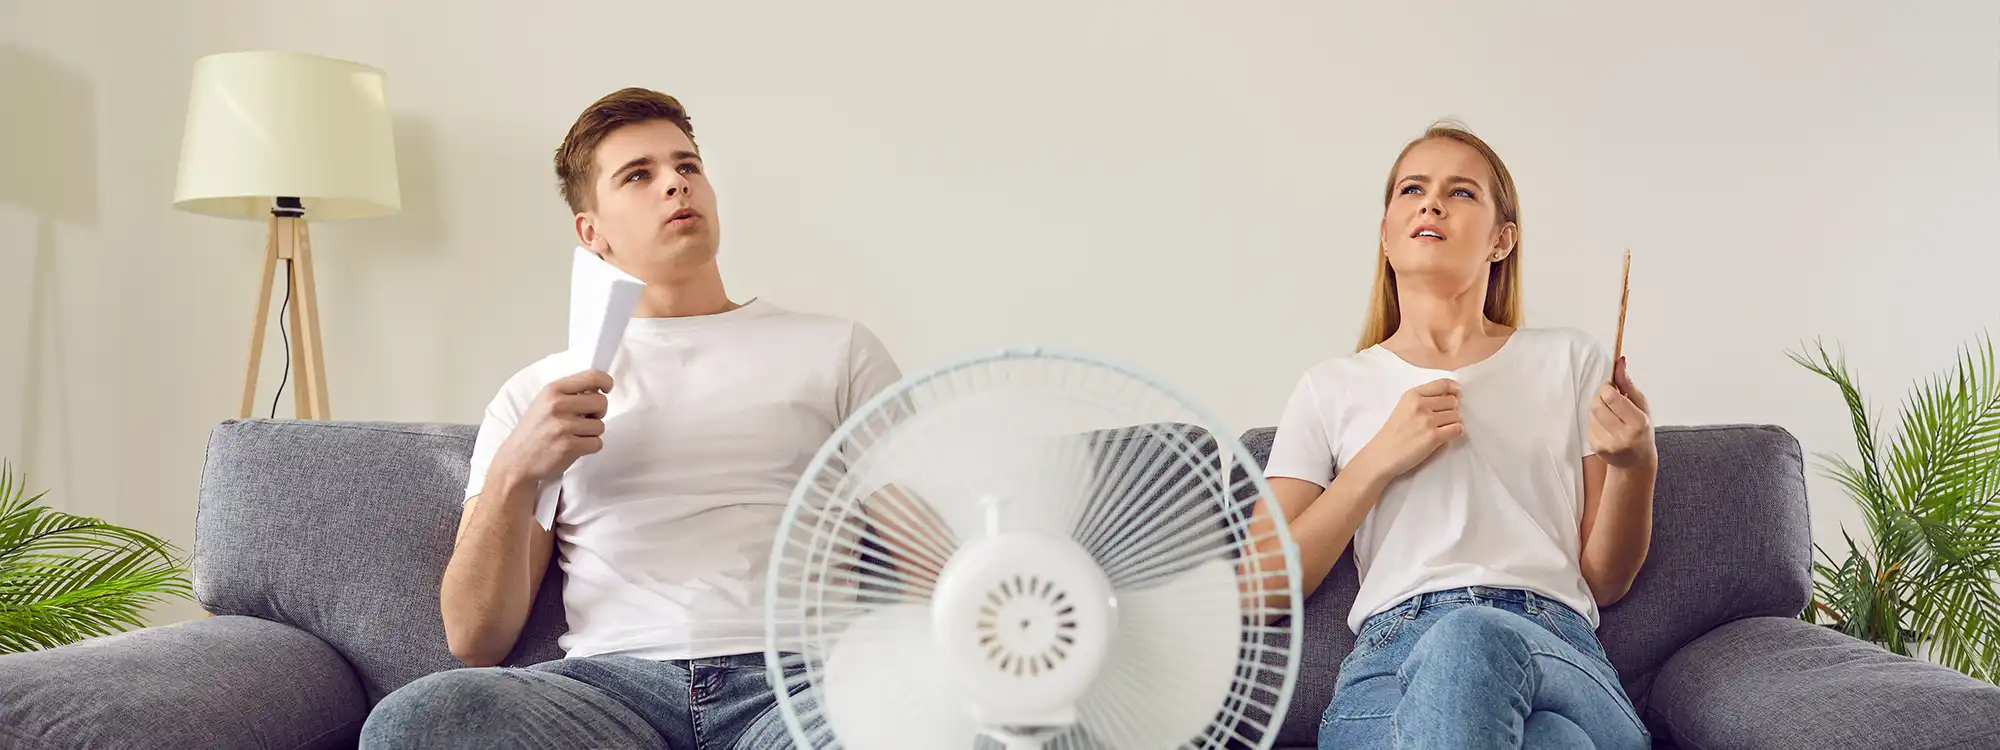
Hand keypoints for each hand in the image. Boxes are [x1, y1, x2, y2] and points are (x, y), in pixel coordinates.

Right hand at [489, 370, 613, 487]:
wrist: (517, 459)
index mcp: (553, 390)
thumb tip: (599, 388)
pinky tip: (574, 447)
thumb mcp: (544, 401)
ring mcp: (563, 426)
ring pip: (600, 426)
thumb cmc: (534, 430)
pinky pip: (597, 444)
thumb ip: (569, 392)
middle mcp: (558, 405)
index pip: (592, 376)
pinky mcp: (568, 446)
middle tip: (584, 419)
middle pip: (602, 402)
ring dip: (592, 433)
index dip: (606, 382)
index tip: (607, 389)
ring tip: (573, 435)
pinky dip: (590, 447)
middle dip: (598, 413)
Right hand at [1350, 378, 1462, 483]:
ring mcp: (1427, 421)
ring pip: (1456, 416)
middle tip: (1442, 418)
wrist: (1382, 454)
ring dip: (1452, 422)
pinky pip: (1457, 429)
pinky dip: (1455, 432)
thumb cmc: (1394, 432)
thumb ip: (1424, 399)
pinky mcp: (1433, 437)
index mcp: (1412, 395)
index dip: (1454, 388)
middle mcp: (1420, 405)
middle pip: (1452, 401)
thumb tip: (1451, 396)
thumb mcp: (1404, 407)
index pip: (1442, 384)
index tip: (1457, 392)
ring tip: (1440, 429)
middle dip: (1451, 409)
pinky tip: (1446, 435)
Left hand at [1589, 357, 1654, 468]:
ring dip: (1597, 408)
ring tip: (1610, 414)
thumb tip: (1619, 362)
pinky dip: (1594, 420)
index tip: (1610, 387)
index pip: (1611, 397)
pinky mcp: (1597, 448)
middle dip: (1601, 397)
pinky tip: (1606, 426)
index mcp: (1638, 423)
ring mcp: (1608, 444)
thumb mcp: (1642, 406)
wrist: (1636, 461)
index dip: (1607, 388)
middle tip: (1611, 400)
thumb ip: (1628, 384)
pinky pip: (1588, 424)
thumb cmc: (1641, 430)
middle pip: (1598, 404)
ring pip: (1591, 413)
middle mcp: (1623, 436)